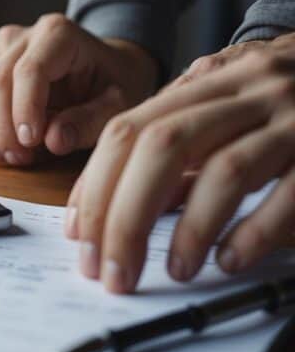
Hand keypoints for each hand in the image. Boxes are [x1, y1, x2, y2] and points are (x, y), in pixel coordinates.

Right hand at [0, 14, 157, 165]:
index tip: (31, 142)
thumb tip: (54, 140)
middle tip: (21, 158)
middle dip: (3, 127)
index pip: (29, 71)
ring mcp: (0, 49)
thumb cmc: (110, 82)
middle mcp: (23, 35)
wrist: (103, 66)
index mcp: (58, 34)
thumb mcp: (117, 103)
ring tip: (10, 157)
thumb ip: (91, 121)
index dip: (25, 110)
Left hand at [65, 41, 294, 293]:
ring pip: (224, 170)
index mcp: (209, 81)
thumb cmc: (290, 95)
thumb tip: (116, 203)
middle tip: (110, 270)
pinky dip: (254, 232)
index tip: (78, 235)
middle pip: (162, 148)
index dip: (94, 184)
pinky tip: (230, 261)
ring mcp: (294, 118)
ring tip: (172, 270)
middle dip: (124, 215)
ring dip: (188, 229)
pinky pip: (291, 193)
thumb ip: (177, 144)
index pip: (128, 130)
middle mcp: (248, 91)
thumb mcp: (227, 104)